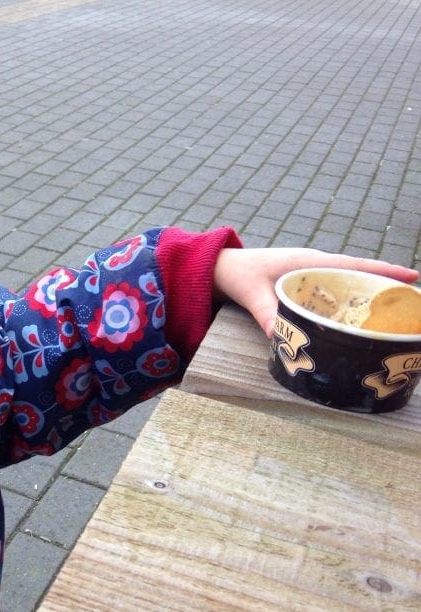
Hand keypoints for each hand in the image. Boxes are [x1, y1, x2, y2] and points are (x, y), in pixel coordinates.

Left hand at [213, 248, 418, 336]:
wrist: (222, 268)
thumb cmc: (240, 274)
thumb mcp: (253, 294)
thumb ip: (266, 314)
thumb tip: (281, 337)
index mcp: (310, 262)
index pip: (355, 266)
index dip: (384, 272)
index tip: (413, 278)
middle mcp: (315, 264)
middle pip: (358, 274)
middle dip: (384, 285)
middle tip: (410, 302)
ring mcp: (311, 273)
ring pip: (347, 282)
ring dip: (368, 293)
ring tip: (393, 311)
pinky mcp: (304, 283)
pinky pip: (333, 289)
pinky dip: (348, 299)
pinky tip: (356, 316)